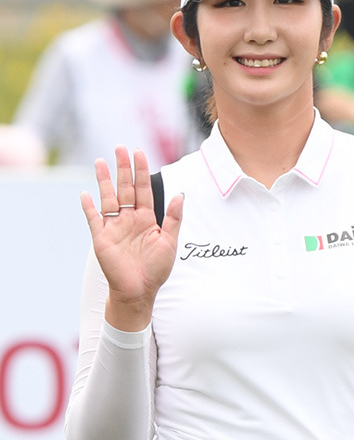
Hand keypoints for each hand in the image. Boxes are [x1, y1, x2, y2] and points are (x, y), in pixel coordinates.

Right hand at [80, 146, 183, 329]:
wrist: (139, 292)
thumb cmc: (156, 269)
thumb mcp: (170, 242)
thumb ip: (173, 218)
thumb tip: (180, 194)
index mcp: (146, 218)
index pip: (143, 189)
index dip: (141, 171)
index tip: (138, 152)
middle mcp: (129, 219)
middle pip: (125, 188)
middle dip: (123, 168)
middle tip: (120, 147)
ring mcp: (114, 227)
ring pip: (108, 198)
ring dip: (103, 180)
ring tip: (100, 161)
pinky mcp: (101, 238)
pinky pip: (94, 219)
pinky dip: (89, 207)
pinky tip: (86, 194)